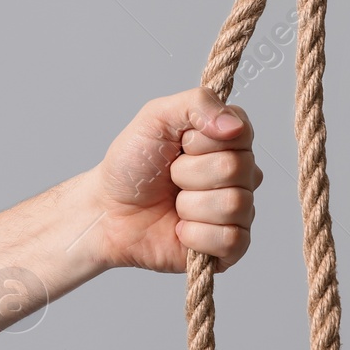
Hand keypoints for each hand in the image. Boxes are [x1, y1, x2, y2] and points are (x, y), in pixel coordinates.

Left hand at [84, 88, 263, 273]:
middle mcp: (241, 174)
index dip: (202, 140)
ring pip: (234, 204)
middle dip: (188, 173)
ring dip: (189, 205)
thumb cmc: (133, 164)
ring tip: (174, 204)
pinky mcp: (230, 246)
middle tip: (170, 176)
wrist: (108, 211)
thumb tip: (233, 124)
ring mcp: (238, 210)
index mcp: (229, 139)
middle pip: (237, 169)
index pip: (241, 133)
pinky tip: (180, 229)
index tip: (180, 143)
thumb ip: (197, 103)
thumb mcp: (156, 117)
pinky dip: (195, 235)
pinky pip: (231, 240)